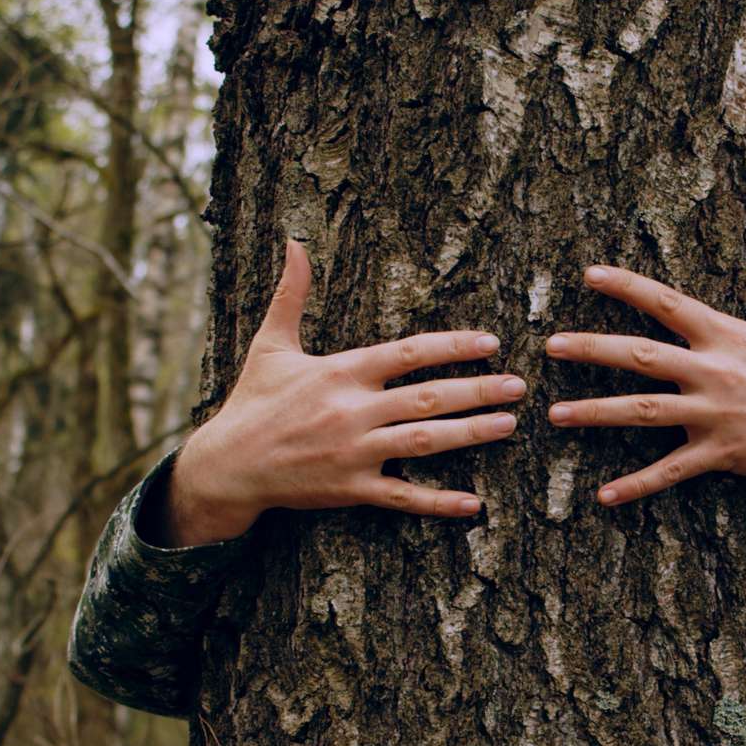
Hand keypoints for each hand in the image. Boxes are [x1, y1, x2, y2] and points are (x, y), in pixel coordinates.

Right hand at [159, 238, 525, 546]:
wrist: (228, 464)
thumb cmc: (253, 401)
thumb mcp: (270, 343)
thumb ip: (292, 293)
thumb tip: (295, 242)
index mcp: (341, 372)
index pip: (408, 353)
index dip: (452, 346)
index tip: (490, 342)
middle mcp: (352, 411)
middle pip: (427, 397)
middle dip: (477, 390)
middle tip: (517, 385)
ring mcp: (354, 453)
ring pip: (423, 442)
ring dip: (469, 433)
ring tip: (507, 425)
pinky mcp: (351, 489)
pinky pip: (402, 497)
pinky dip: (438, 501)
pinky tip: (473, 503)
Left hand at [542, 217, 745, 552]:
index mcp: (729, 335)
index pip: (667, 303)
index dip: (627, 287)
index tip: (588, 275)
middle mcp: (716, 371)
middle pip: (641, 356)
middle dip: (593, 348)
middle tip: (549, 345)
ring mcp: (716, 414)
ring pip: (644, 412)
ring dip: (596, 413)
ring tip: (555, 413)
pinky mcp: (722, 452)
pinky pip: (671, 471)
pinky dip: (637, 485)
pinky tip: (604, 495)